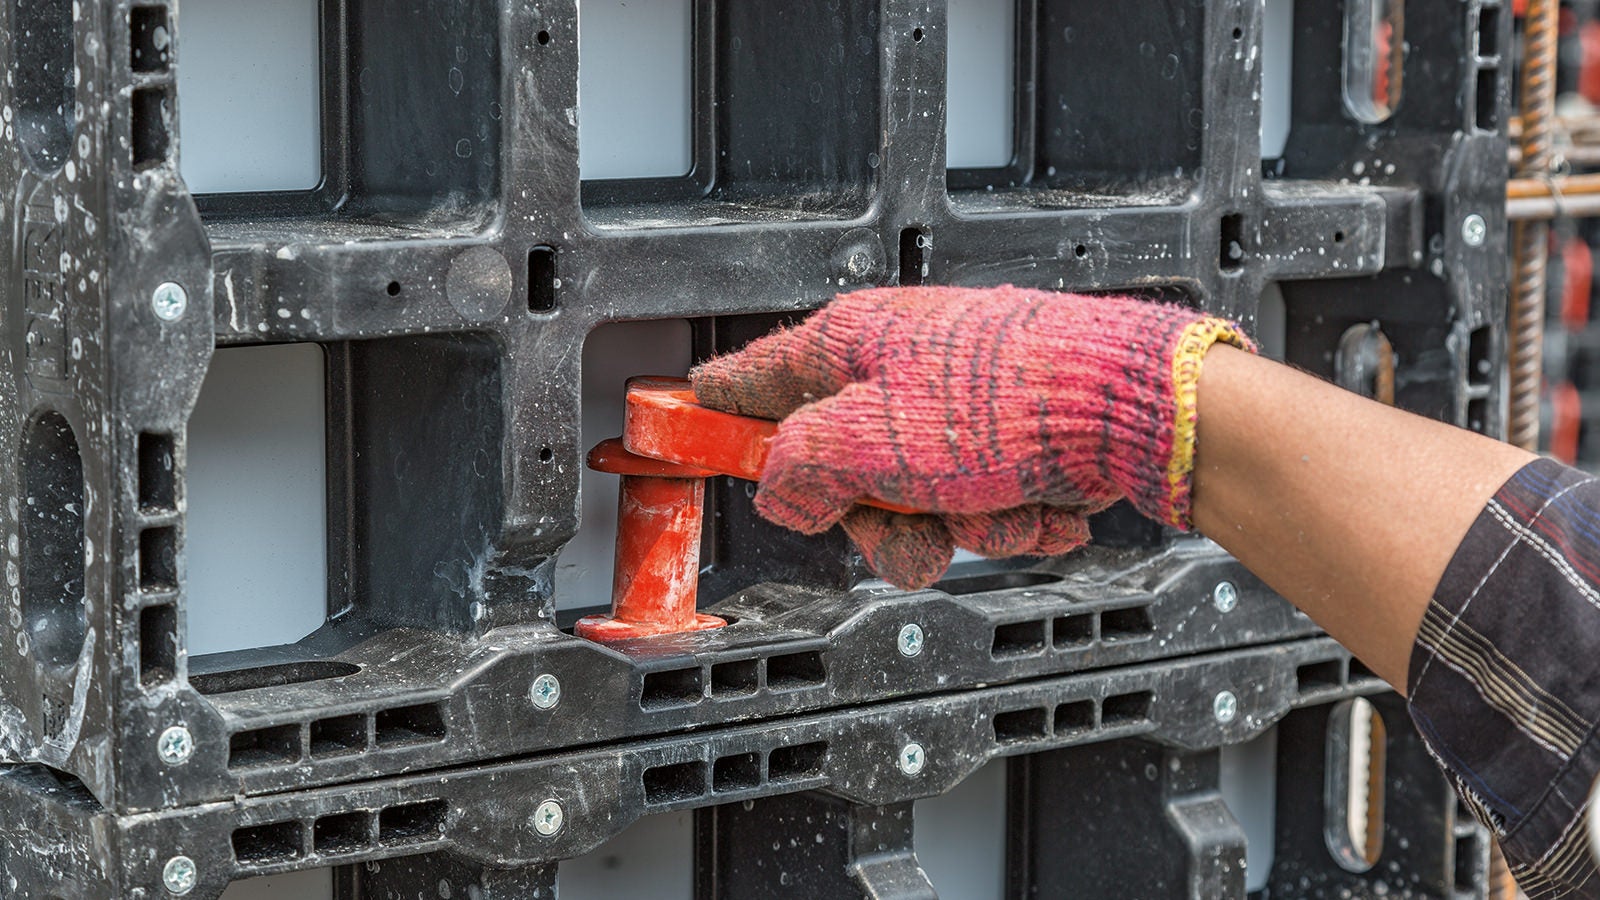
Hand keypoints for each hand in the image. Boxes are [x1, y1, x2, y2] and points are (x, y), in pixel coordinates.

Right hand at [690, 286, 1249, 587]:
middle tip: (912, 534)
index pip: (747, 382)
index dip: (707, 419)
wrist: (1135, 409)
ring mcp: (953, 401)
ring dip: (958, 526)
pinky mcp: (1004, 433)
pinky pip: (976, 500)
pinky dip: (1007, 517)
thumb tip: (782, 493)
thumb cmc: (1013, 403)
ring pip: (914, 498)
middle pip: (838, 468)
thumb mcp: (871, 442)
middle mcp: (897, 364)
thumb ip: (802, 469)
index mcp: (849, 343)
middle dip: (881, 521)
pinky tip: (1039, 506)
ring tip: (1001, 513)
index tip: (664, 431)